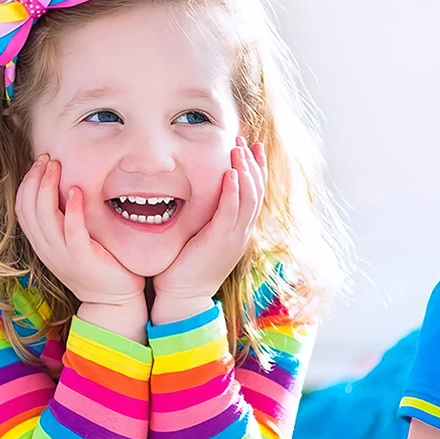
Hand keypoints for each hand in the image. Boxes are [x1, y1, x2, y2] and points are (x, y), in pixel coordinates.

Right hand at [16, 155, 145, 306]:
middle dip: (35, 178)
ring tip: (56, 166)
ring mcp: (63, 254)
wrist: (113, 301)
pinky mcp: (83, 258)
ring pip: (44, 216)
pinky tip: (76, 191)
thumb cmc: (98, 267)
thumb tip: (66, 190)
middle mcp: (48, 249)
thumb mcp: (73, 244)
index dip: (27, 183)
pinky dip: (72, 209)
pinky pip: (72, 230)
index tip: (40, 162)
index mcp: (43, 244)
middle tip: (47, 158)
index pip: (22, 208)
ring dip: (48, 187)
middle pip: (29, 208)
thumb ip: (64, 223)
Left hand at [151, 138, 265, 320]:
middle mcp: (241, 233)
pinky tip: (231, 174)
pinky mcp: (220, 242)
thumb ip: (205, 218)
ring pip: (248, 198)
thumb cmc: (185, 269)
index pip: (254, 195)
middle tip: (245, 141)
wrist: (183, 298)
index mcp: (239, 232)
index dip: (255, 170)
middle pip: (256, 192)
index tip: (251, 148)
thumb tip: (199, 196)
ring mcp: (234, 238)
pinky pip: (231, 212)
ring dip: (245, 171)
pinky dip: (233, 191)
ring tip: (238, 149)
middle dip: (252, 164)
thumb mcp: (200, 237)